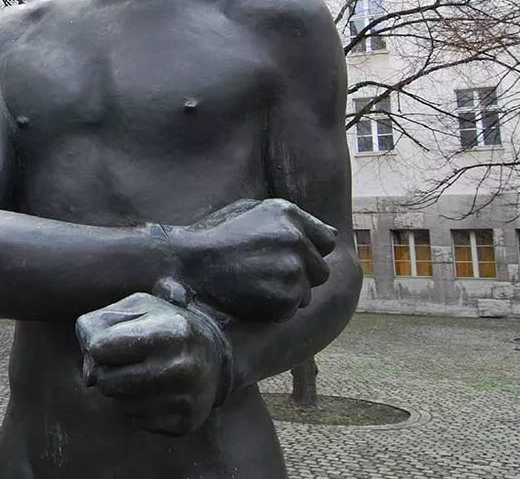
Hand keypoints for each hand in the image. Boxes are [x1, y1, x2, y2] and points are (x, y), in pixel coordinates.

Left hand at [75, 292, 230, 435]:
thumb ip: (100, 326)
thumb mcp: (137, 308)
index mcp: (169, 331)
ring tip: (144, 374)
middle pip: (105, 381)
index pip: (100, 348)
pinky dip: (137, 407)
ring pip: (118, 404)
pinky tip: (155, 391)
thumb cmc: (166, 325)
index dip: (96, 345)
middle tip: (127, 361)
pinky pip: (136, 421)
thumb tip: (88, 375)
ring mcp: (184, 398)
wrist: (215, 356)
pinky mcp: (183, 423)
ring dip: (121, 391)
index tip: (110, 342)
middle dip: (106, 371)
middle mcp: (180, 367)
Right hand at [167, 198, 337, 321]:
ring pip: (307, 293)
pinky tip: (250, 296)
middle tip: (265, 275)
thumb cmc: (214, 235)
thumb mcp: (251, 211)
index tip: (284, 257)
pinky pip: (292, 309)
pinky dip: (274, 309)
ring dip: (286, 293)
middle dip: (300, 275)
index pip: (326, 240)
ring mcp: (292, 267)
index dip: (308, 252)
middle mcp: (295, 237)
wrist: (186, 262)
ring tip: (254, 284)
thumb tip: (332, 233)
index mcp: (288, 213)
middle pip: (321, 270)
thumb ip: (292, 219)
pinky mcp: (285, 296)